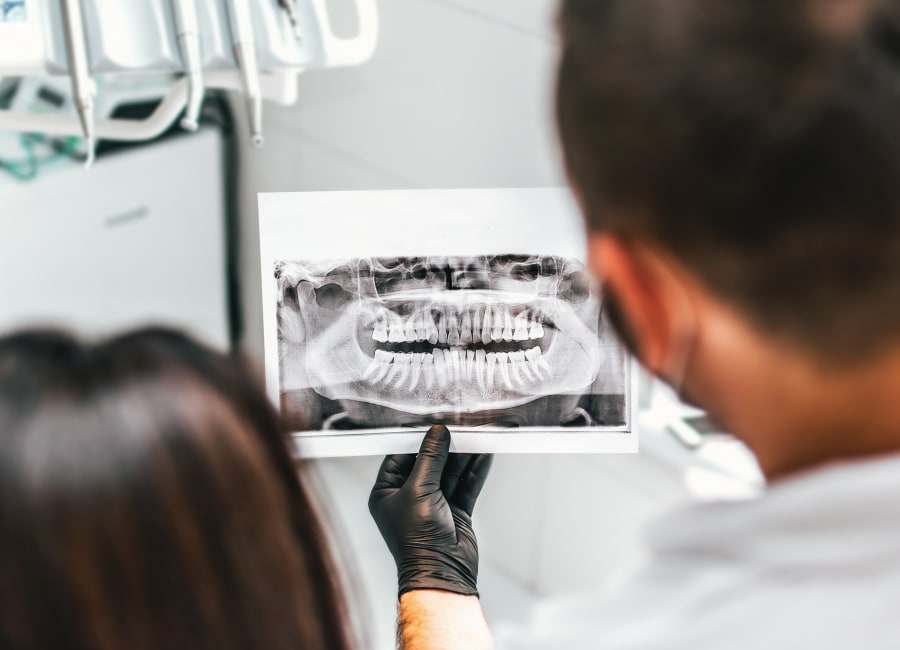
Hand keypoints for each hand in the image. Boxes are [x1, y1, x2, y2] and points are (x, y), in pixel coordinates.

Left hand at [369, 424, 492, 596]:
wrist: (442, 574)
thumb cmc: (418, 541)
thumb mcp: (419, 490)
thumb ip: (431, 458)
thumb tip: (438, 432)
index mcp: (387, 492)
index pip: (401, 455)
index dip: (418, 439)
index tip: (433, 422)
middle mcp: (409, 496)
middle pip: (430, 462)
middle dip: (446, 446)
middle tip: (461, 425)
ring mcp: (434, 504)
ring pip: (451, 472)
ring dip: (464, 455)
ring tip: (478, 434)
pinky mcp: (455, 511)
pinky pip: (466, 485)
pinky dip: (475, 470)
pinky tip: (485, 454)